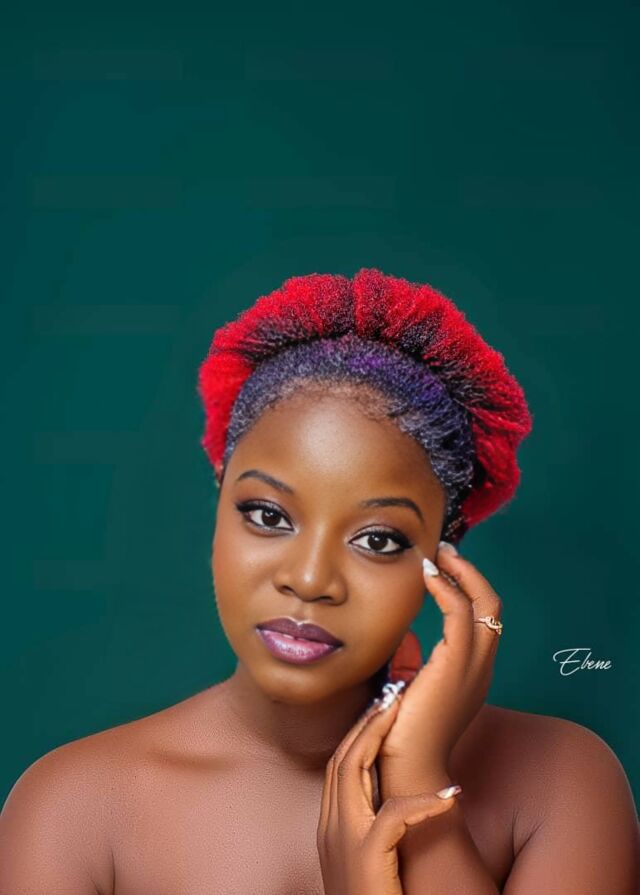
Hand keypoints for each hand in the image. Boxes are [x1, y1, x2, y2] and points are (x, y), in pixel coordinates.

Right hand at [316, 689, 460, 894]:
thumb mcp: (365, 858)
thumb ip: (373, 826)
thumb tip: (398, 797)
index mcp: (330, 825)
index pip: (339, 763)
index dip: (359, 730)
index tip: (381, 704)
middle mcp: (330, 827)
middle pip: (342, 756)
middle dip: (366, 720)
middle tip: (392, 692)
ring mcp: (343, 842)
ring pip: (352, 770)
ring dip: (378, 737)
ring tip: (403, 712)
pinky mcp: (365, 861)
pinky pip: (393, 818)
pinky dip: (423, 804)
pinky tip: (451, 796)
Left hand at [377, 543, 502, 791]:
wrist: (407, 767)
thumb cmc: (402, 733)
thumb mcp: (410, 689)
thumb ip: (413, 663)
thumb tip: (404, 639)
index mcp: (471, 673)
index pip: (481, 620)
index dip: (467, 590)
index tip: (442, 568)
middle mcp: (481, 667)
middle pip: (492, 607)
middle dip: (470, 574)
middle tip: (444, 552)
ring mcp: (474, 666)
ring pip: (485, 605)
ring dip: (462, 574)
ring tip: (438, 556)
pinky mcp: (457, 665)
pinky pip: (461, 613)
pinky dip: (448, 588)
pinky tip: (428, 576)